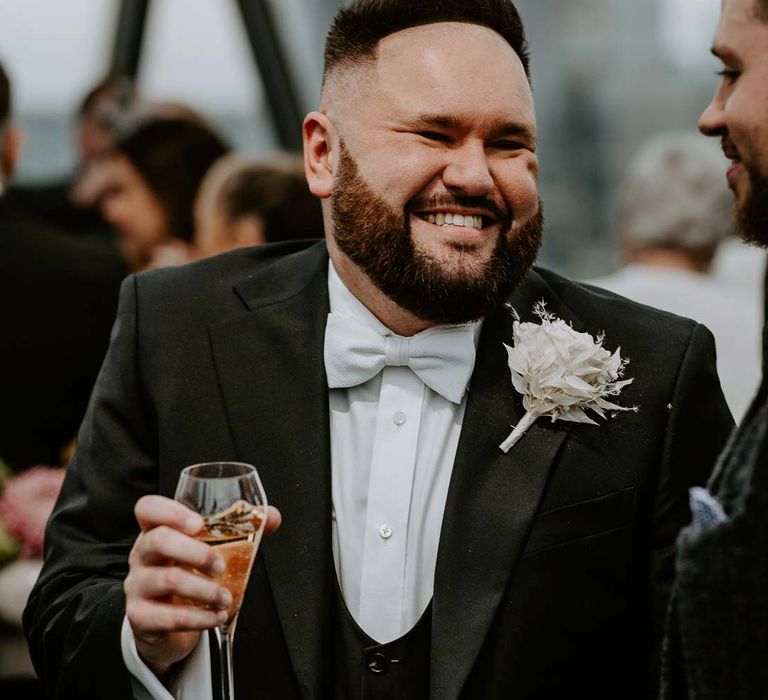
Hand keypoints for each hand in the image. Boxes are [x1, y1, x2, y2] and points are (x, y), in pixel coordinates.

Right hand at [124, 495, 280, 679]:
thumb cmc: (189, 574)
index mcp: (156, 530)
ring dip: (205, 590)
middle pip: (158, 540)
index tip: (198, 523)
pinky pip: (169, 617)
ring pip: (168, 580)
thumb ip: (240, 529)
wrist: (163, 622)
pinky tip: (216, 617)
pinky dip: (200, 618)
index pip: (148, 508)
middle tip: (221, 567)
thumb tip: (271, 515)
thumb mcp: (209, 549)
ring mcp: (137, 586)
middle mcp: (141, 554)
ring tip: (225, 598)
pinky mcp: (140, 617)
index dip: (170, 511)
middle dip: (197, 552)